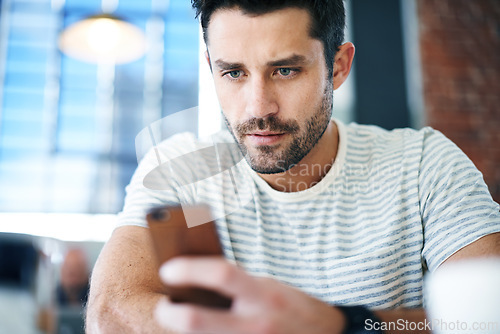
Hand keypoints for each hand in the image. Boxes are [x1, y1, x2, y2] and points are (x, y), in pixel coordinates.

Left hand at [154, 257, 345, 333]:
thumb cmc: (294, 307)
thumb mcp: (269, 287)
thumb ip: (237, 285)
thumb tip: (197, 279)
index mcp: (263, 294)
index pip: (221, 273)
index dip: (189, 269)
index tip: (167, 269)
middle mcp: (257, 323)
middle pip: (196, 320)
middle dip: (168, 314)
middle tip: (162, 307)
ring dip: (183, 330)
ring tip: (179, 319)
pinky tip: (202, 331)